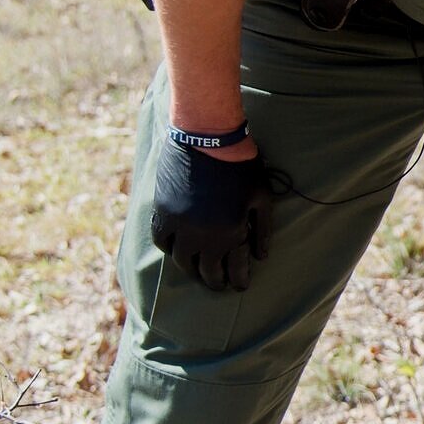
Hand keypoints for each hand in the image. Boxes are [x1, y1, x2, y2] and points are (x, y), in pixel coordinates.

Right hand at [151, 141, 273, 291]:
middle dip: (215, 281)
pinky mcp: (163, 211)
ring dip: (191, 271)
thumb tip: (260, 257)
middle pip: (206, 270)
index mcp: (230, 232)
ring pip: (181, 261)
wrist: (207, 138)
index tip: (240, 286)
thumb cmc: (242, 166)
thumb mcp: (261, 198)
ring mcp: (179, 224)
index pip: (234, 268)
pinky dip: (169, 250)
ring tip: (198, 274)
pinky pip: (161, 240)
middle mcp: (202, 234)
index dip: (238, 280)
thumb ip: (262, 230)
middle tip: (220, 286)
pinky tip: (178, 252)